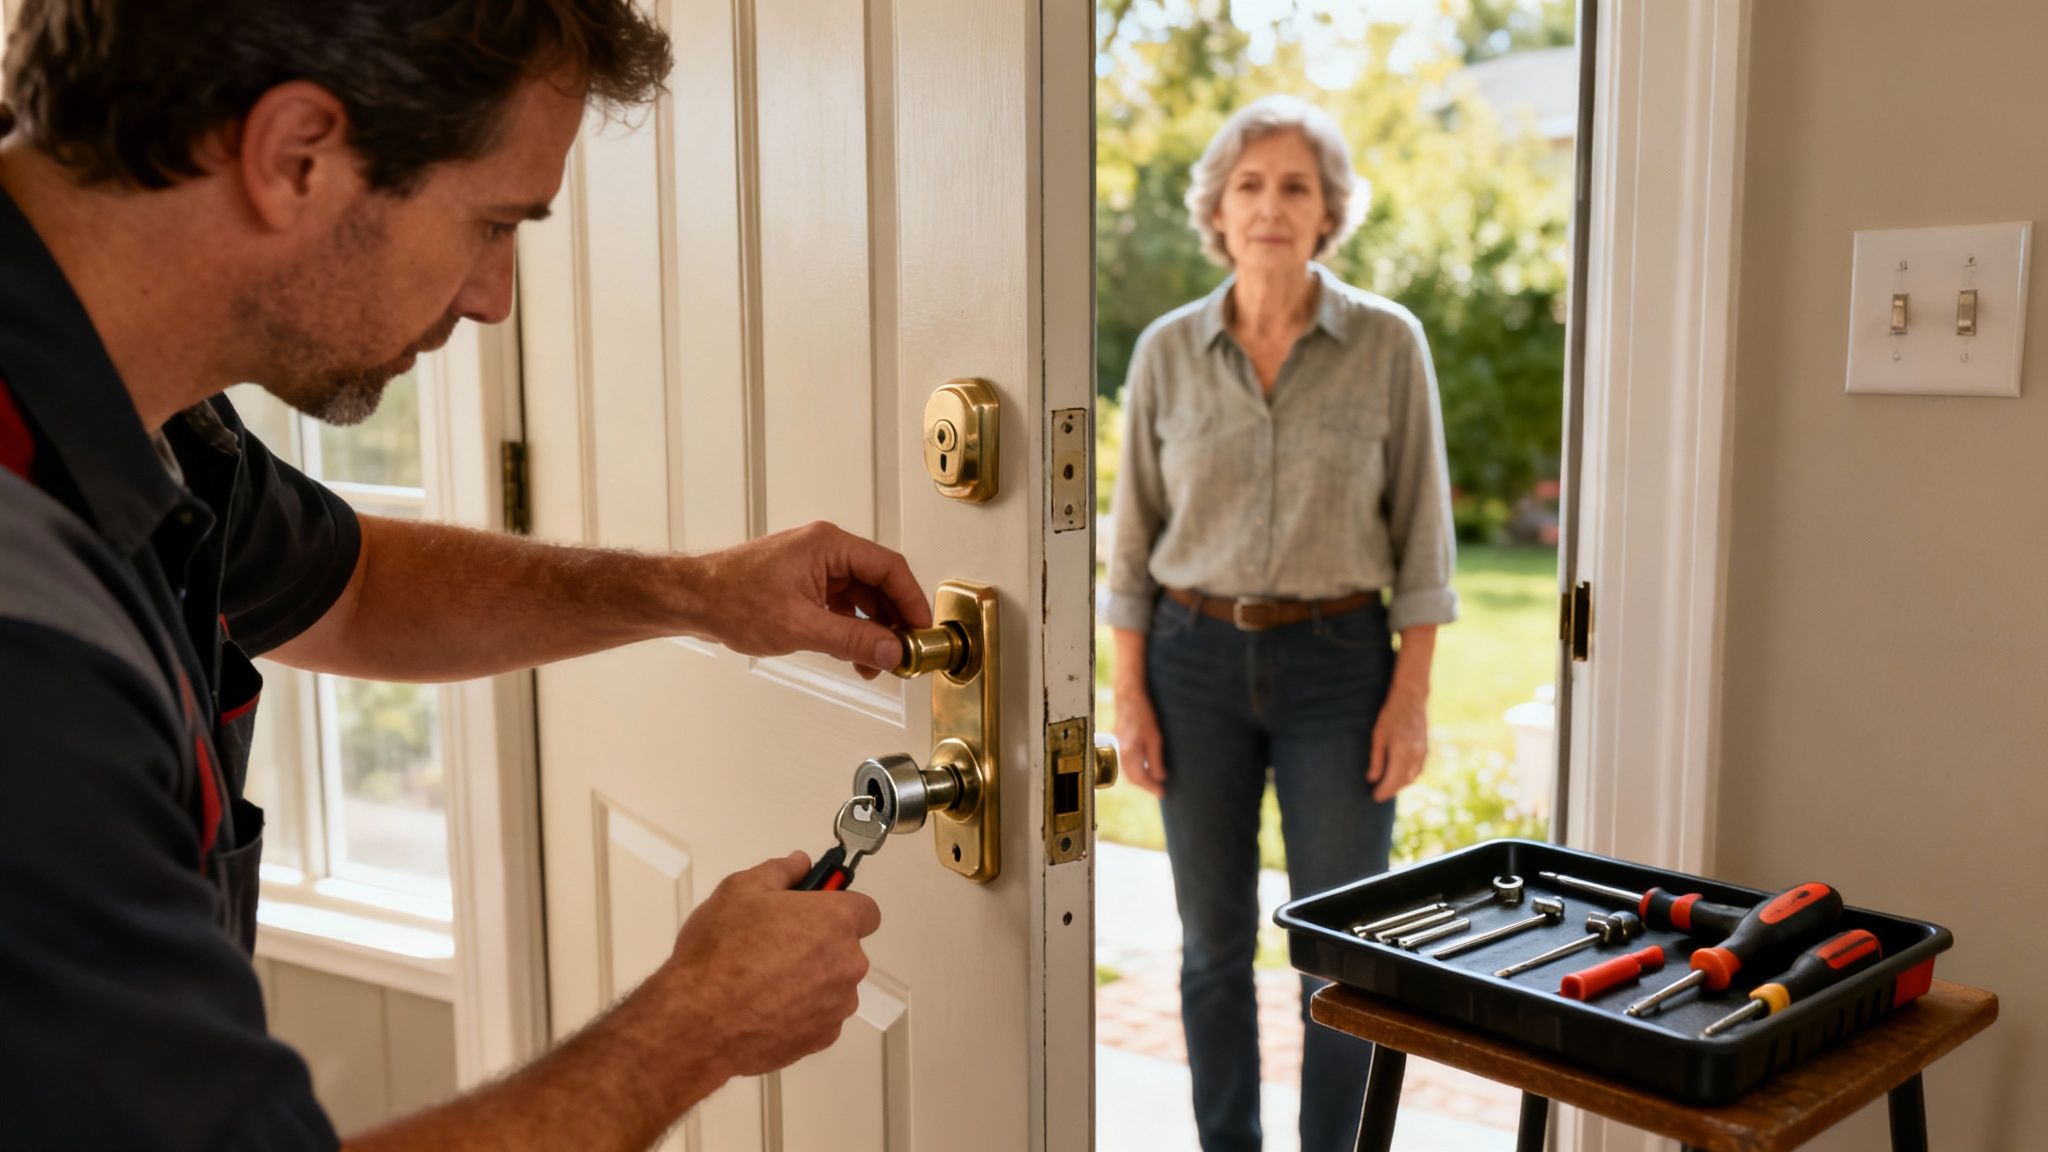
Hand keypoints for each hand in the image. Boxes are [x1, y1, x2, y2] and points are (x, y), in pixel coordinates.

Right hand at [655, 853, 881, 1080]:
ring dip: (812, 981)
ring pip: (834, 985)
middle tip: (776, 945)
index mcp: (835, 921)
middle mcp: (848, 964)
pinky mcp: (823, 1038)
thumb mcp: (739, 891)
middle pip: (847, 949)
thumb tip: (800, 864)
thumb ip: (779, 871)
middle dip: (820, 946)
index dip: (839, 908)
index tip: (813, 912)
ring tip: (764, 982)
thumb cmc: (720, 953)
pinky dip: (802, 1012)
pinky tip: (766, 1009)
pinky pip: (821, 1017)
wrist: (698, 1023)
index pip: (866, 910)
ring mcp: (838, 1005)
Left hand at [693, 522, 931, 678]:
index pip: (889, 567)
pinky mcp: (804, 586)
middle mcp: (825, 551)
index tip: (922, 628)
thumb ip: (851, 639)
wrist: (692, 601)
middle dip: (893, 620)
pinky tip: (855, 655)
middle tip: (906, 650)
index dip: (912, 600)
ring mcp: (814, 568)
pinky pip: (841, 607)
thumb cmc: (730, 598)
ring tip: (879, 662)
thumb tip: (890, 648)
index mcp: (828, 545)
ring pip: (861, 599)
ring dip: (872, 630)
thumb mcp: (799, 625)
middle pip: (879, 583)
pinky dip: (851, 631)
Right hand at [1114, 689, 1167, 796]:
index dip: (1151, 788)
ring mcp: (1118, 745)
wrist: (1128, 695)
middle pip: (1131, 776)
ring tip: (1154, 778)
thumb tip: (1160, 777)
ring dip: (1140, 776)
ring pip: (1128, 769)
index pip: (1139, 779)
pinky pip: (1126, 760)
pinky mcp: (1120, 739)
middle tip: (1159, 788)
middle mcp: (1121, 752)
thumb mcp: (1155, 738)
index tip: (1162, 793)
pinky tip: (1145, 763)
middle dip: (1145, 784)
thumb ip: (1156, 760)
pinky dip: (1136, 766)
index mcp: (1129, 754)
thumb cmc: (1143, 714)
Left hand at [1368, 688, 1428, 802]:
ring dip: (1400, 785)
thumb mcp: (1378, 736)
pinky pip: (1418, 770)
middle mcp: (1415, 756)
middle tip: (1378, 794)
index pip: (1392, 781)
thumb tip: (1372, 779)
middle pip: (1403, 782)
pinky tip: (1399, 776)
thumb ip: (1376, 759)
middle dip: (1391, 791)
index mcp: (1401, 753)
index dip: (1383, 792)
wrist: (1411, 699)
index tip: (1374, 797)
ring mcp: (1423, 753)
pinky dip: (1408, 776)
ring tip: (1387, 787)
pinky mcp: (1426, 749)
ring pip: (1412, 777)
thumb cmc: (1390, 715)